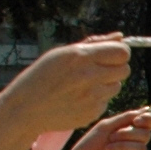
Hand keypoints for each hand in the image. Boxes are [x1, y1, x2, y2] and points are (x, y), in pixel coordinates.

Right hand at [0, 37, 135, 149]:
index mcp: (80, 56)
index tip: (110, 56)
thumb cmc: (42, 76)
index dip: (119, 53)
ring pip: (117, 86)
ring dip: (106, 84)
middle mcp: (89, 76)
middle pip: (125, 70)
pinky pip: (106, 102)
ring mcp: (92, 97)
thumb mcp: (62, 53)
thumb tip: (120, 37)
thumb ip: (94, 44)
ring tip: (84, 85)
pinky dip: (97, 99)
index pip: (122, 52)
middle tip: (98, 70)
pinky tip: (78, 98)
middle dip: (115, 68)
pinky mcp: (92, 113)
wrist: (25, 109)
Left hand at [52, 108, 150, 149]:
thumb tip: (147, 110)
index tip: (137, 120)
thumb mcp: (107, 126)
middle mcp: (134, 144)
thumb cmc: (90, 145)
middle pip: (146, 135)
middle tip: (111, 137)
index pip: (149, 123)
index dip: (148, 120)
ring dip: (122, 146)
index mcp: (130, 131)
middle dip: (128, 134)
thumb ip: (126, 118)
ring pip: (141, 148)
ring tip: (107, 148)